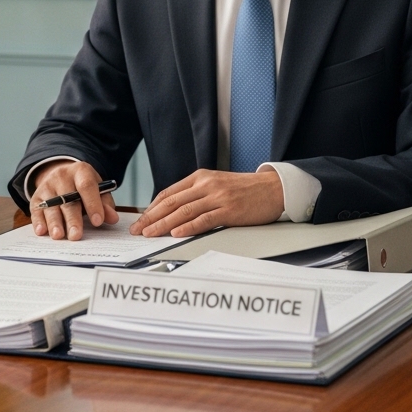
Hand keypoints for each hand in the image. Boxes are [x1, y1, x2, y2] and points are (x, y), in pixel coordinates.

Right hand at [30, 160, 117, 239]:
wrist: (62, 176)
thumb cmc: (84, 188)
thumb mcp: (98, 190)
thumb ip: (105, 204)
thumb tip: (112, 218)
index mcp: (81, 171)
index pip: (86, 186)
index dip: (92, 204)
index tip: (97, 221)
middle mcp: (62, 176)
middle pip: (67, 199)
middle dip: (72, 218)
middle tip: (76, 235)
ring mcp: (47, 186)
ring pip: (50, 205)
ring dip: (54, 222)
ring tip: (59, 236)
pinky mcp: (36, 197)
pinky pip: (36, 209)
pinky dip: (38, 221)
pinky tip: (42, 231)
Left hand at [129, 169, 283, 237]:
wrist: (273, 188)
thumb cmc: (244, 189)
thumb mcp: (216, 184)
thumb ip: (196, 194)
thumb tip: (172, 211)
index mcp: (200, 177)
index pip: (169, 193)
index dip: (152, 208)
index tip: (141, 220)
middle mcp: (206, 185)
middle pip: (171, 202)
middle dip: (151, 217)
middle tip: (138, 230)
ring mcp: (217, 196)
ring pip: (184, 211)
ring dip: (163, 224)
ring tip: (150, 234)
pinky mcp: (229, 209)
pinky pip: (204, 219)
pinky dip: (188, 226)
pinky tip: (176, 233)